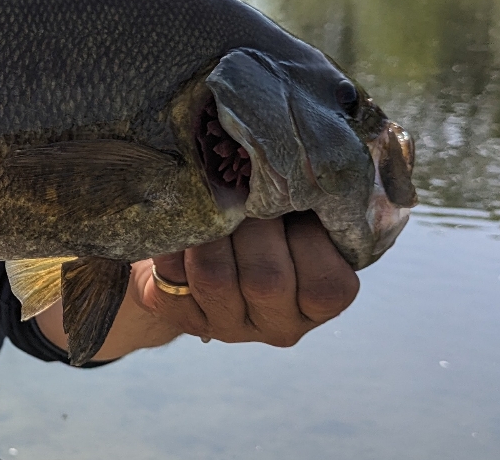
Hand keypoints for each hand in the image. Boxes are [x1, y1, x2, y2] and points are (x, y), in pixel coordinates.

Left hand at [141, 212, 359, 346]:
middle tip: (246, 195)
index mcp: (320, 305)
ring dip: (211, 232)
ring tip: (213, 205)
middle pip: (266, 281)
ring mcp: (228, 326)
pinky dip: (176, 241)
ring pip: (215, 278)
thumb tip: (298, 174)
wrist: (207, 246)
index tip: (291, 204)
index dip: (307, 236)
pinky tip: (181, 223)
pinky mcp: (182, 317)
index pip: (325, 286)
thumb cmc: (268, 223)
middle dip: (253, 226)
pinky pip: (174, 277)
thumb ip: (310, 206)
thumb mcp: (301, 215)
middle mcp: (277, 325)